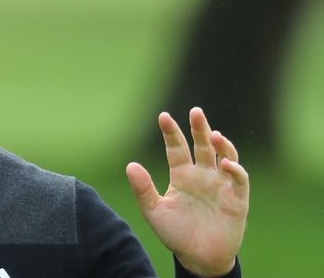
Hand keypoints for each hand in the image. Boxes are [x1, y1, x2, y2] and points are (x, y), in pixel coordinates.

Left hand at [126, 107, 249, 276]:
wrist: (197, 258)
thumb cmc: (176, 233)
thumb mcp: (154, 211)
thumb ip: (143, 189)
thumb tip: (130, 165)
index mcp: (182, 175)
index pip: (176, 148)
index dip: (171, 132)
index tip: (163, 116)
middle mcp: (202, 175)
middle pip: (202, 145)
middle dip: (199, 128)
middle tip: (195, 111)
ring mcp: (220, 185)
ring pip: (224, 156)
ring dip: (221, 144)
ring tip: (213, 134)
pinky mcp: (237, 198)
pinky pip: (239, 179)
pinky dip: (235, 169)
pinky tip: (226, 163)